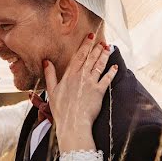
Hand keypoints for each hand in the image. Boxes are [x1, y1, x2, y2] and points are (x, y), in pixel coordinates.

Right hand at [44, 34, 116, 151]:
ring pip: (99, 65)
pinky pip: (107, 79)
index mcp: (69, 76)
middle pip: (90, 58)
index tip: (90, 37)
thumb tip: (46, 61)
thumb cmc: (61, 110)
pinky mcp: (99, 92)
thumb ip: (50, 75)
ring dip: (104, 56)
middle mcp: (81, 77)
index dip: (85, 45)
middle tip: (102, 40)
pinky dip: (111, 72)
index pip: (78, 56)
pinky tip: (115, 66)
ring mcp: (91, 83)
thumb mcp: (51, 91)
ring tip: (108, 48)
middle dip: (96, 48)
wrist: (73, 123)